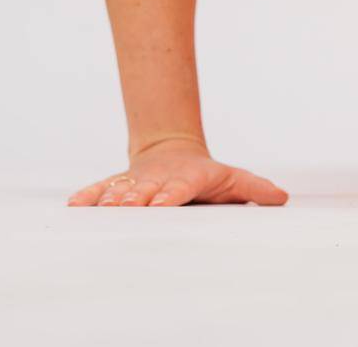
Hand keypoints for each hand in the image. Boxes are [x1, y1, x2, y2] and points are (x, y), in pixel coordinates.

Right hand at [66, 137, 289, 207]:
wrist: (173, 151)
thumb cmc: (207, 175)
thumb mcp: (234, 179)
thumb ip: (256, 189)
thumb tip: (283, 198)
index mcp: (188, 179)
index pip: (180, 188)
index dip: (170, 196)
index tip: (161, 204)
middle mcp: (160, 180)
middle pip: (148, 189)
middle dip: (137, 198)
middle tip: (127, 206)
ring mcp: (139, 182)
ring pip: (123, 189)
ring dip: (112, 198)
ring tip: (102, 206)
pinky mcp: (121, 185)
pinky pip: (102, 189)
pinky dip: (89, 196)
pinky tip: (74, 205)